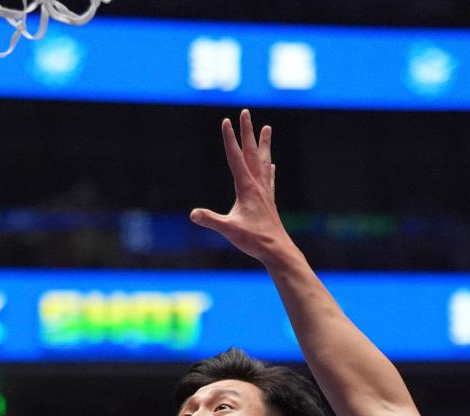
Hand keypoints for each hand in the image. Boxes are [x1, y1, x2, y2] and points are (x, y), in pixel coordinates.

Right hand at [190, 109, 291, 262]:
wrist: (277, 250)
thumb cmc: (254, 240)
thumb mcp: (229, 230)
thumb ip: (211, 220)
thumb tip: (193, 214)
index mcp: (247, 188)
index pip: (235, 158)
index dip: (229, 139)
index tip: (226, 120)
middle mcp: (257, 185)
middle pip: (251, 152)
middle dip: (247, 132)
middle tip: (246, 112)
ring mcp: (265, 192)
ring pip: (263, 160)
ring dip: (263, 143)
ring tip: (267, 128)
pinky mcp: (269, 200)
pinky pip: (268, 177)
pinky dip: (268, 167)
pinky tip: (271, 163)